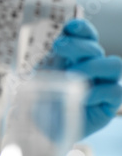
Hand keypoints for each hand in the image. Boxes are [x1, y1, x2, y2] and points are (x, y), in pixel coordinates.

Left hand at [49, 19, 121, 136]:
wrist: (41, 129)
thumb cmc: (42, 100)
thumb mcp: (42, 76)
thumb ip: (53, 59)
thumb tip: (63, 39)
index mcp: (76, 57)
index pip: (86, 36)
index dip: (82, 29)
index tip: (70, 27)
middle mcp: (93, 67)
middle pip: (96, 48)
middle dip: (78, 45)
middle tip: (58, 47)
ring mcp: (103, 84)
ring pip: (114, 64)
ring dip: (91, 66)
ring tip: (72, 76)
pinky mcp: (109, 103)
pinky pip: (114, 90)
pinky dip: (96, 91)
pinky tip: (80, 97)